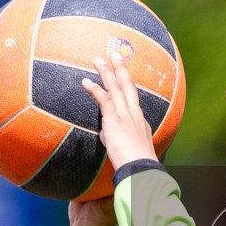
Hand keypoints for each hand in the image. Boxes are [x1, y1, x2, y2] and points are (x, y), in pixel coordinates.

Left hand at [82, 52, 157, 172]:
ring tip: (98, 60)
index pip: (132, 100)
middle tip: (116, 55)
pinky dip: (94, 89)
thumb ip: (114, 138)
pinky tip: (85, 81)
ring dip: (106, 72)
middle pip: (128, 86)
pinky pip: (104, 99)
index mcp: (140, 122)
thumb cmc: (135, 164)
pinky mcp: (115, 119)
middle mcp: (135, 114)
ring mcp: (126, 115)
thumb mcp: (127, 148)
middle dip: (121, 69)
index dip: (127, 85)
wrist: (140, 170)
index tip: (123, 75)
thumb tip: (104, 133)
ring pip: (116, 88)